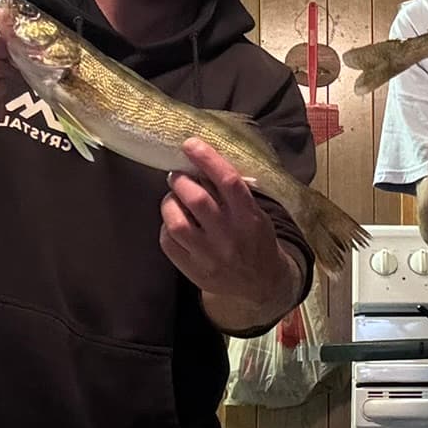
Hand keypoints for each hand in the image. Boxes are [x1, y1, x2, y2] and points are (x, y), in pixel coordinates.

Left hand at [160, 138, 299, 309]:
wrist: (261, 283)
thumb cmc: (257, 239)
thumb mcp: (257, 214)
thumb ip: (233, 193)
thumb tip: (202, 164)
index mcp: (250, 217)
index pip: (228, 181)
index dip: (207, 159)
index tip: (191, 144)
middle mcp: (230, 236)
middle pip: (197, 200)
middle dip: (181, 180)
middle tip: (177, 175)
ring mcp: (210, 256)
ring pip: (177, 223)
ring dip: (170, 203)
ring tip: (173, 198)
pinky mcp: (194, 271)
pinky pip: (169, 243)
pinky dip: (166, 227)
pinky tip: (174, 222)